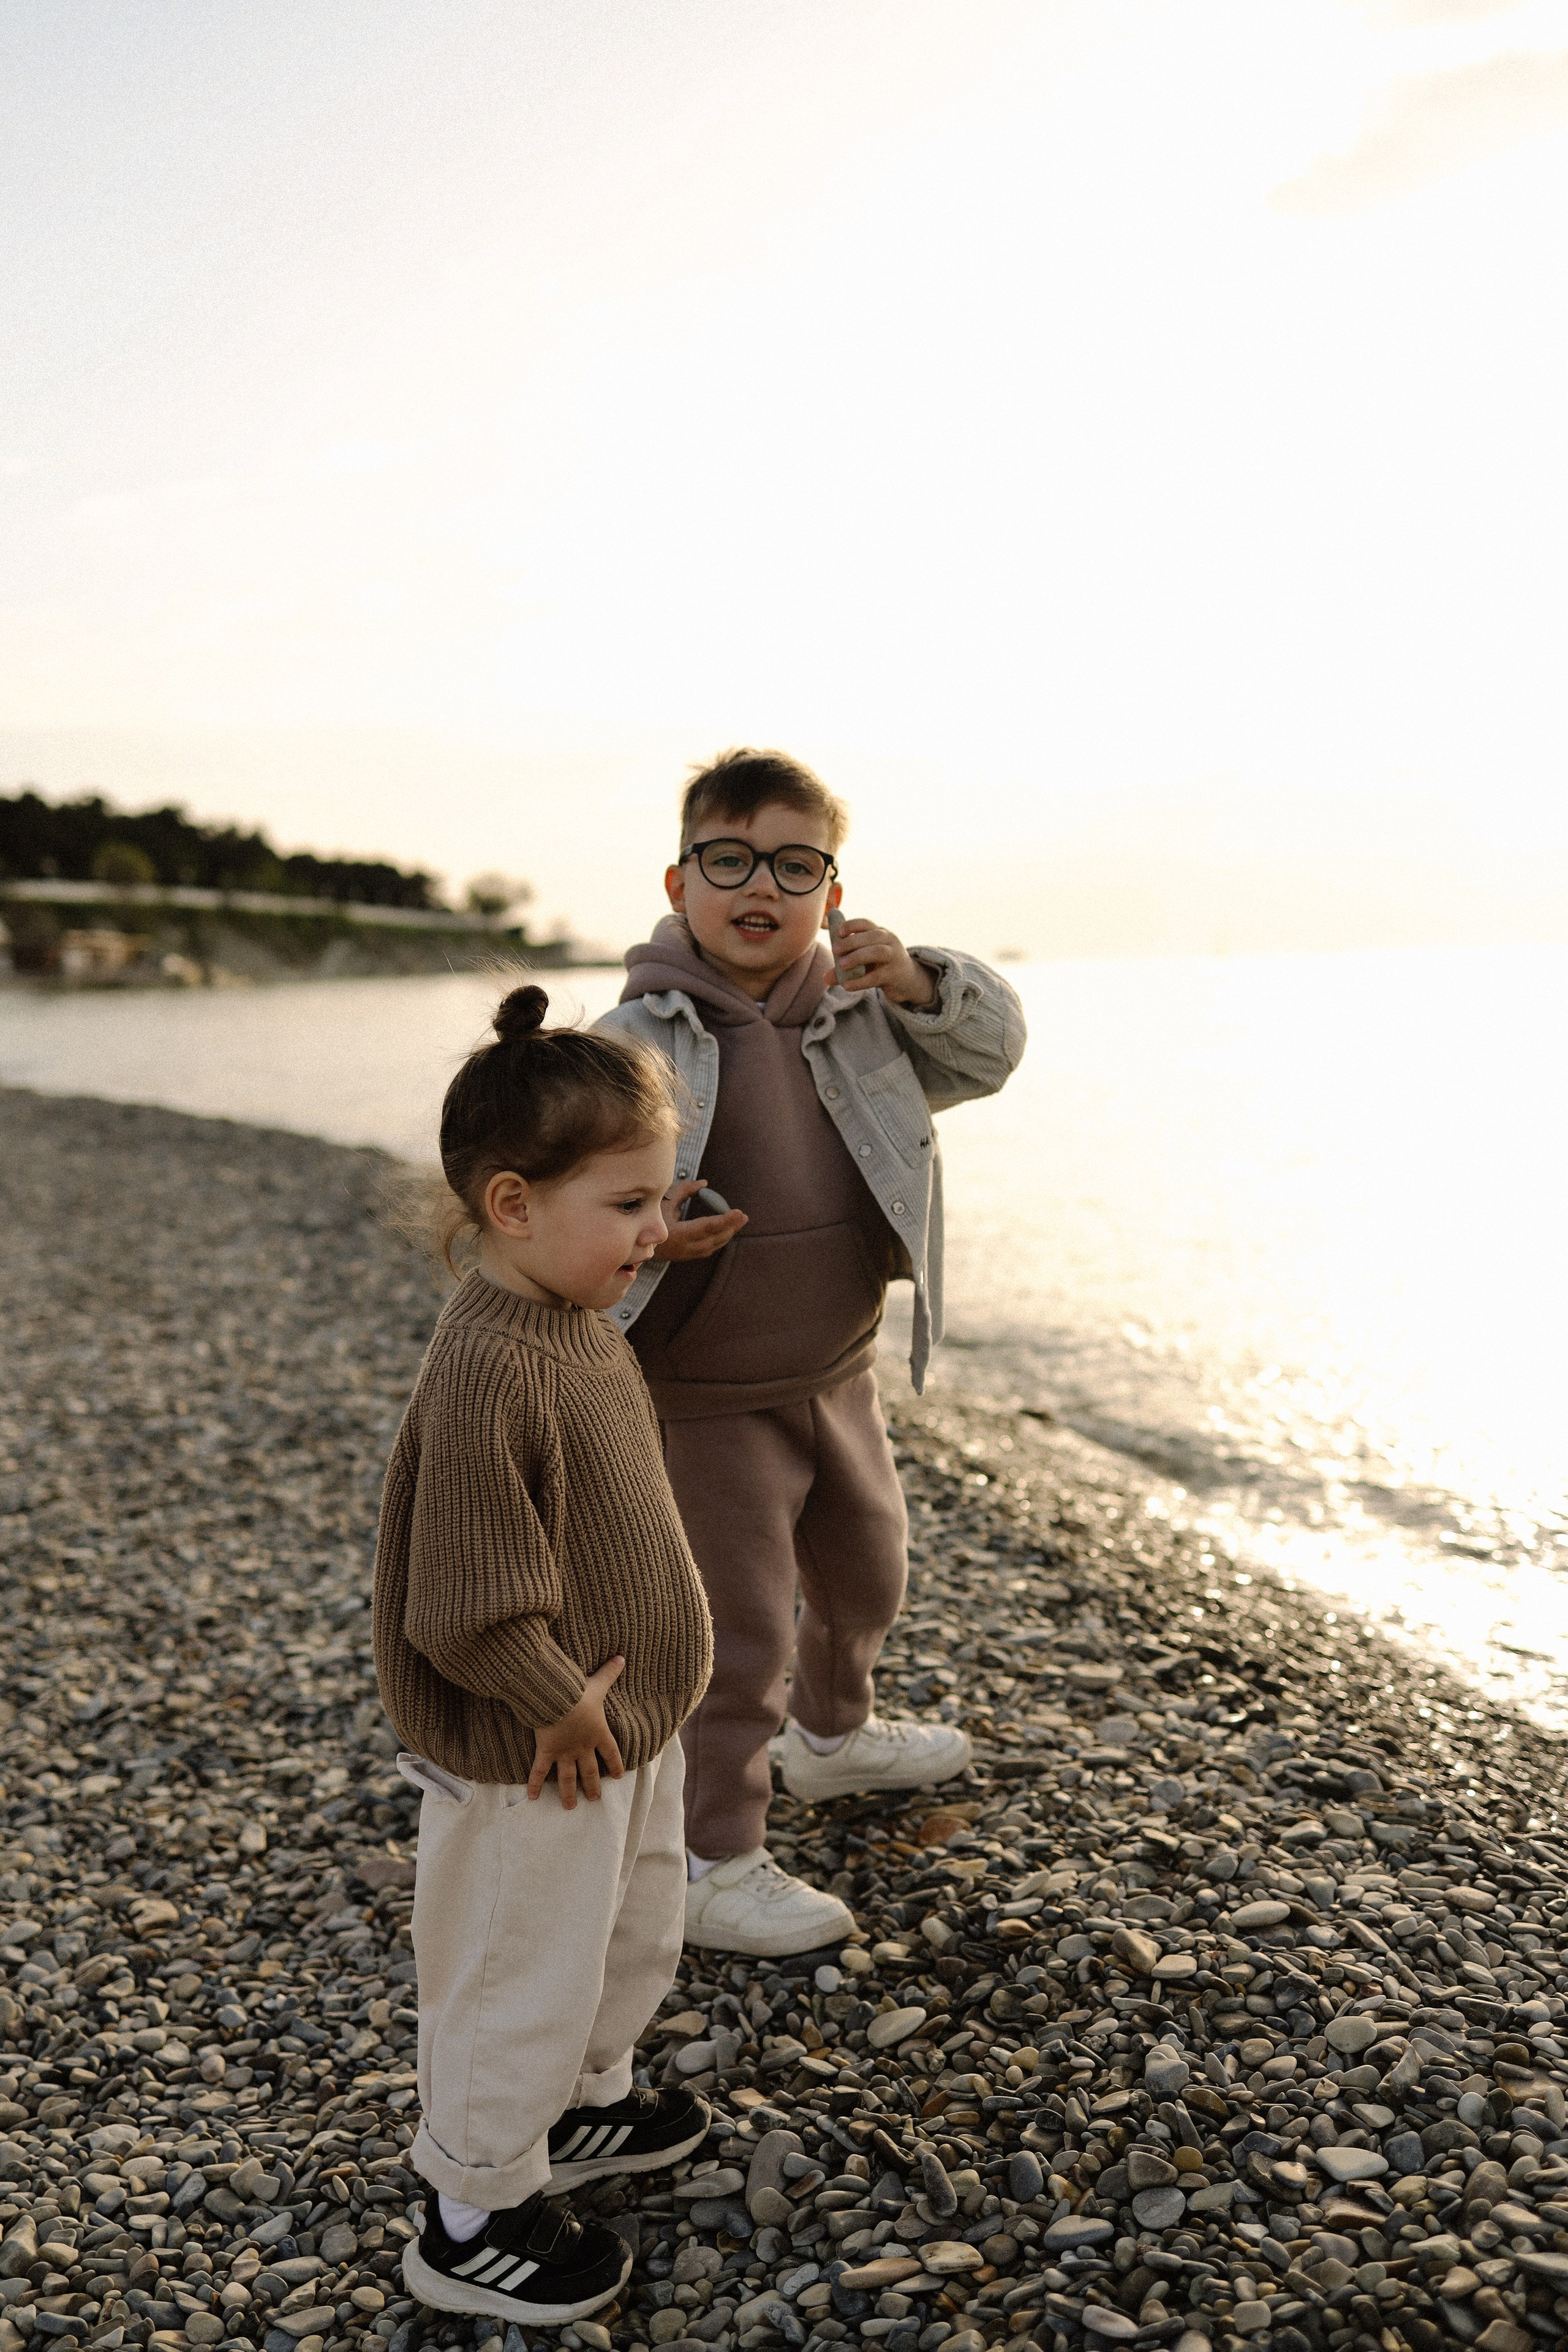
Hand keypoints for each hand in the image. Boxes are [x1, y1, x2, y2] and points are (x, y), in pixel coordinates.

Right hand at [527, 1655, 625, 1807]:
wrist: (556, 1698)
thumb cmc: (577, 1691)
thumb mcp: (597, 1683)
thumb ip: (610, 1672)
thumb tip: (622, 1657)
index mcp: (598, 1733)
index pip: (611, 1752)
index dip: (615, 1764)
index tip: (618, 1775)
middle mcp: (583, 1747)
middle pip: (590, 1771)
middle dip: (592, 1786)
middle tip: (595, 1799)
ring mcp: (564, 1753)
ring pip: (568, 1778)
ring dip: (569, 1793)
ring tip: (570, 1807)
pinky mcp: (546, 1752)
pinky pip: (539, 1772)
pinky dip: (535, 1785)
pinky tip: (532, 1798)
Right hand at [652, 1177, 747, 1261]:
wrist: (631, 1241)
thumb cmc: (644, 1216)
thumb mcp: (663, 1200)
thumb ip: (685, 1190)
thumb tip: (704, 1183)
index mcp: (676, 1234)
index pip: (706, 1227)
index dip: (725, 1220)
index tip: (739, 1213)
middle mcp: (682, 1247)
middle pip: (713, 1239)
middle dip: (731, 1227)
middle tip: (744, 1216)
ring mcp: (683, 1254)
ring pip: (712, 1246)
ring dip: (726, 1234)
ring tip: (738, 1222)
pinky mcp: (684, 1256)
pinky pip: (706, 1250)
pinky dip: (717, 1240)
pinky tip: (723, 1232)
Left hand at [832, 920, 939, 1007]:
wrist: (907, 980)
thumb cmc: (881, 966)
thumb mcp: (864, 963)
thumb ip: (845, 968)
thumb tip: (825, 977)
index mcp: (879, 933)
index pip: (865, 924)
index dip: (851, 925)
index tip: (837, 932)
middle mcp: (889, 941)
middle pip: (872, 936)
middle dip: (852, 942)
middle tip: (835, 950)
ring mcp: (894, 957)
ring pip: (877, 952)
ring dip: (857, 957)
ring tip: (842, 965)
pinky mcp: (895, 974)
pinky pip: (877, 976)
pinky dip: (861, 981)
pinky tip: (847, 986)